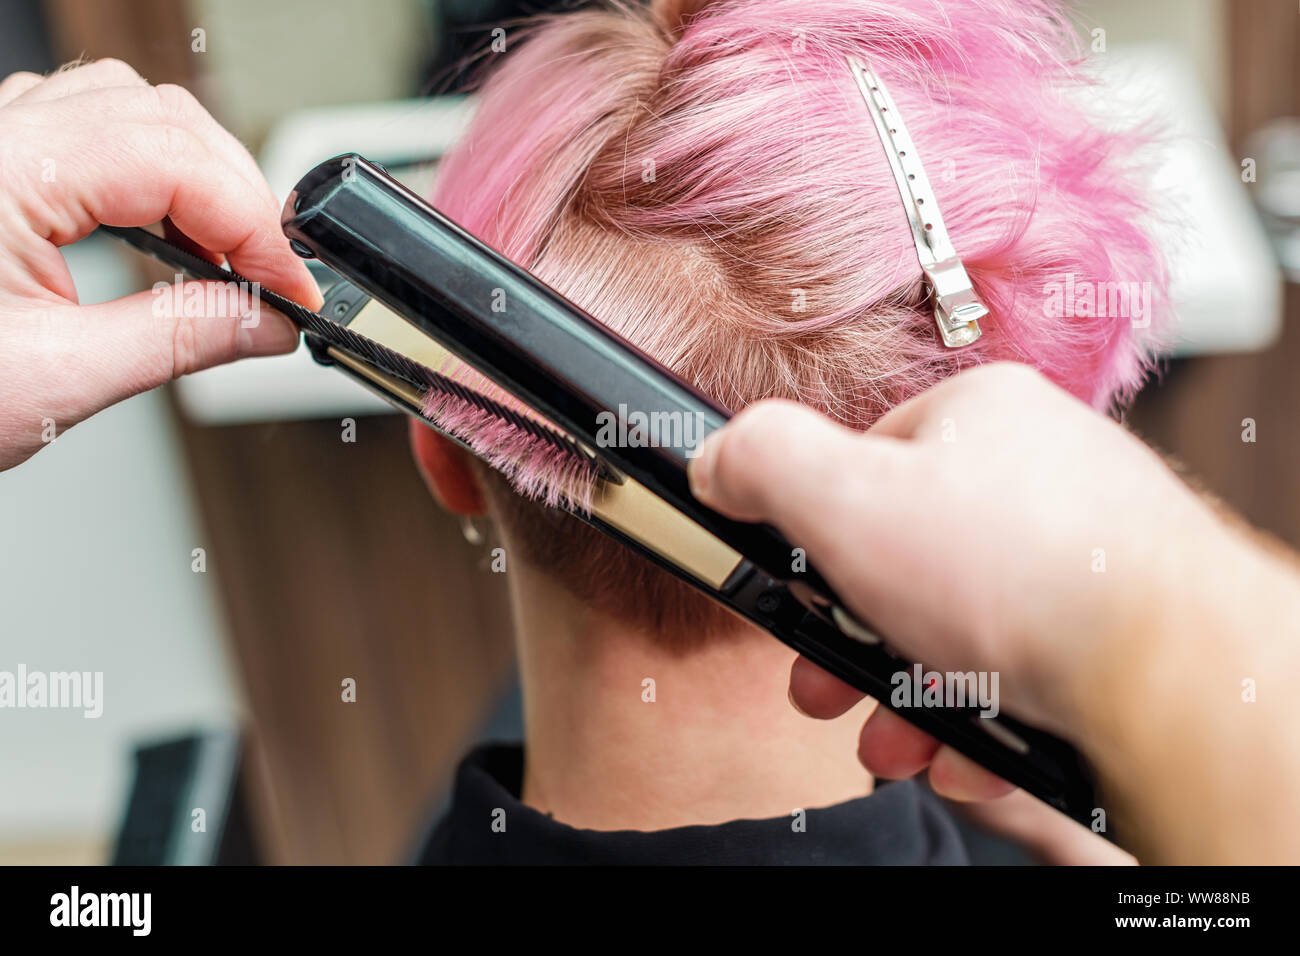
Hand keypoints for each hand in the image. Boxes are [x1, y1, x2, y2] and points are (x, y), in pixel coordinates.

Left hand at [0, 61, 320, 470]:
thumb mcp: (54, 380)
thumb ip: (176, 339)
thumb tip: (265, 322)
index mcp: (3, 173)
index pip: (173, 163)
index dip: (254, 228)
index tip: (292, 291)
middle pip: (162, 120)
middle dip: (238, 197)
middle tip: (271, 280)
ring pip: (133, 111)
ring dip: (201, 176)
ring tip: (229, 255)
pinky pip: (95, 130)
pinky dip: (156, 173)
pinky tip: (173, 227)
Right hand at [689, 363, 1253, 856]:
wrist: (1167, 673)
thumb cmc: (1017, 574)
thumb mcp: (844, 499)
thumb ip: (765, 461)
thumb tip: (719, 455)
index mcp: (980, 417)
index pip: (865, 464)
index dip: (816, 543)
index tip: (796, 600)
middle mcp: (1041, 473)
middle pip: (911, 559)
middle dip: (856, 640)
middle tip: (830, 686)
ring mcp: (1086, 549)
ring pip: (966, 625)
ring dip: (911, 693)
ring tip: (897, 739)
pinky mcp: (1117, 622)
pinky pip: (1026, 665)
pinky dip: (986, 713)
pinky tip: (970, 749)